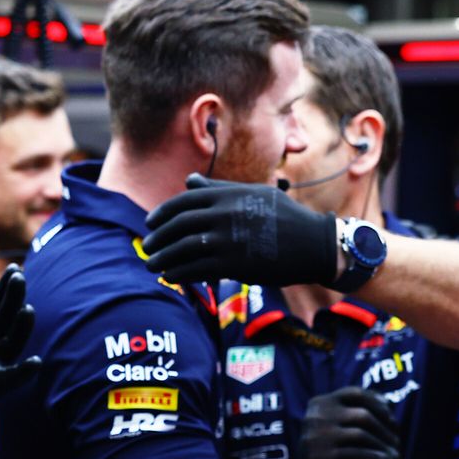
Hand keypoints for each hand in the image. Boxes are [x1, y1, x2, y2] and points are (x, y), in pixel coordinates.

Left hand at [0, 266, 38, 458]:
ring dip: (22, 328)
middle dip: (14, 298)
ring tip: (27, 310)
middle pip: (6, 316)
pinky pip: (11, 379)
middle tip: (18, 278)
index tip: (13, 269)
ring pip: (13, 343)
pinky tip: (34, 362)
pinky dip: (24, 372)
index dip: (5, 286)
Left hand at [140, 174, 337, 287]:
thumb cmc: (284, 216)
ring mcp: (227, 240)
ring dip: (163, 258)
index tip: (149, 224)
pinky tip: (170, 277)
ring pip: (183, 249)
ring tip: (151, 265)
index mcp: (227, 196)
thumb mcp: (252, 193)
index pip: (183, 203)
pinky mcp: (232, 264)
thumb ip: (218, 189)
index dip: (162, 214)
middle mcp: (223, 215)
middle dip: (158, 238)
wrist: (312, 244)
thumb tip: (188, 180)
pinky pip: (196, 269)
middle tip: (146, 247)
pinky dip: (179, 274)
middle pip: (178, 226)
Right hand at [287, 387, 402, 458]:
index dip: (378, 405)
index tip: (392, 419)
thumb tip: (389, 401)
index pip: (356, 394)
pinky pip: (353, 455)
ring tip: (396, 456)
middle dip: (385, 430)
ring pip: (360, 434)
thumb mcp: (340, 426)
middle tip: (398, 443)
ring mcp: (313, 436)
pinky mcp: (315, 457)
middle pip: (361, 415)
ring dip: (383, 446)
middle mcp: (314, 416)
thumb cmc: (330, 452)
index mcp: (319, 403)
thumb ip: (359, 411)